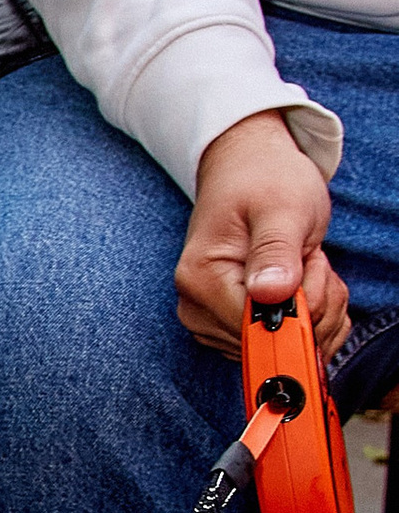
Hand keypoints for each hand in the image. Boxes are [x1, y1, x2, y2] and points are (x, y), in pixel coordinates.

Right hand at [176, 109, 345, 356]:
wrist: (249, 168)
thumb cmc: (263, 180)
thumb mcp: (281, 208)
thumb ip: (276, 251)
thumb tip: (271, 295)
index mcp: (201, 281)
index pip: (262, 330)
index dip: (301, 307)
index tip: (307, 264)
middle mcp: (197, 308)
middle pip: (274, 342)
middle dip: (312, 307)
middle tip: (307, 258)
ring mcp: (212, 320)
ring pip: (284, 344)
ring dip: (315, 309)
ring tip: (303, 262)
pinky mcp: (231, 324)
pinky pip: (285, 341)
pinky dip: (310, 315)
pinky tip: (303, 280)